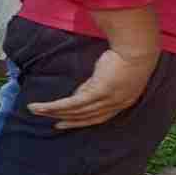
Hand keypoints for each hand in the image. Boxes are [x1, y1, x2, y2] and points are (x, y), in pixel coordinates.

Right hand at [29, 47, 158, 128]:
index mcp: (123, 101)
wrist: (138, 49)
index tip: (70, 122)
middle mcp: (116, 105)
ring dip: (55, 113)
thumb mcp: (115, 74)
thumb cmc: (130, 55)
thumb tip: (81, 91)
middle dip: (68, 120)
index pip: (100, 116)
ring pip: (77, 111)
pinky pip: (74, 103)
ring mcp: (108, 100)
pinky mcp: (99, 91)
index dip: (84, 120)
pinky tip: (44, 108)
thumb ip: (99, 84)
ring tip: (37, 111)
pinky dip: (57, 106)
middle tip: (55, 125)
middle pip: (87, 117)